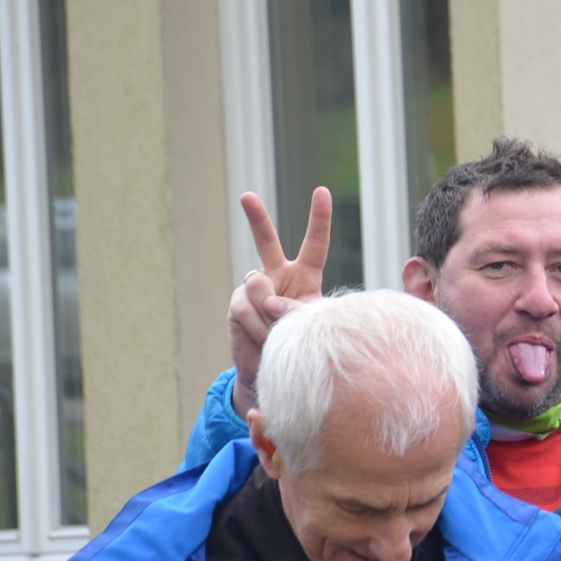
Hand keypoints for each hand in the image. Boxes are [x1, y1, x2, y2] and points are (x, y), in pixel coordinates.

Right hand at [228, 188, 331, 415]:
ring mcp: (255, 288)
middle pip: (266, 241)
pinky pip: (248, 309)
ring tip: (278, 331)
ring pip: (260, 286)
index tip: (322, 191)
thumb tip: (272, 302)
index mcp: (305, 275)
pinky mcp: (238, 304)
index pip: (315, 244)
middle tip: (246, 196)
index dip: (319, 218)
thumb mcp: (309, 324)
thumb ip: (297, 309)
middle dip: (256, 218)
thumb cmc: (300, 342)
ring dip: (271, 313)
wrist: (273, 368)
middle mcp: (278, 275)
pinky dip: (260, 327)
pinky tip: (264, 338)